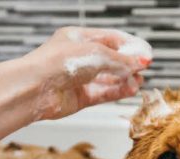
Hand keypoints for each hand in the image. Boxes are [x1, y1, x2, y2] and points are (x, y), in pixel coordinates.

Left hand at [24, 27, 151, 119]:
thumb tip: (141, 62)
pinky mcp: (79, 97)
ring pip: (108, 78)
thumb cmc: (56, 63)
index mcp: (77, 39)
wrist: (34, 89)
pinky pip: (103, 93)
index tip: (145, 53)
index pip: (109, 39)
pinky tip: (130, 90)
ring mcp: (78, 78)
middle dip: (128, 64)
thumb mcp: (96, 54)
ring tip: (138, 82)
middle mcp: (77, 58)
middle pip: (110, 59)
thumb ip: (121, 60)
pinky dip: (117, 91)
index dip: (129, 46)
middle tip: (143, 68)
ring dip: (125, 80)